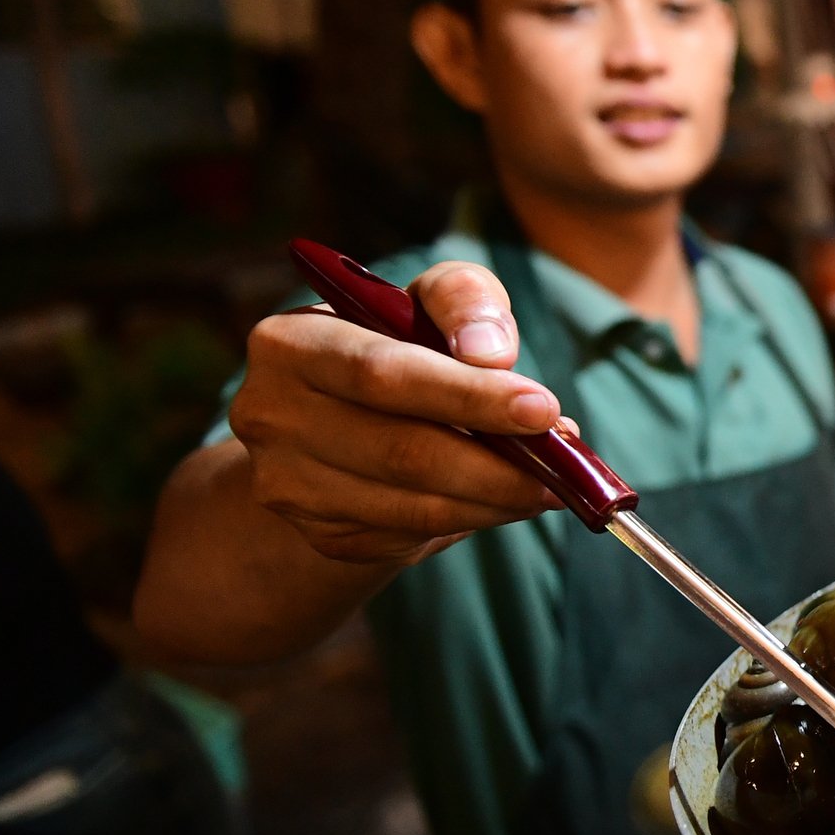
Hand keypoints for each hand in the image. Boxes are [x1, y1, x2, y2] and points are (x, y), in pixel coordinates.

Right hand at [227, 261, 566, 564]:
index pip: (383, 373)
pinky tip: (503, 501)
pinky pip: (410, 534)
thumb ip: (463, 301)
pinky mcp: (320, 532)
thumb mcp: (426, 301)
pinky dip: (471, 519)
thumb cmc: (397, 347)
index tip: (542, 409)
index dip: (467, 395)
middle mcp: (270, 415)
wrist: (338, 423)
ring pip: (412, 504)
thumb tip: (491, 353)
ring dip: (494, 500)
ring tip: (548, 486)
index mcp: (290, 343)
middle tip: (564, 467)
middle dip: (496, 463)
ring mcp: (287, 483)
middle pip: (401, 450)